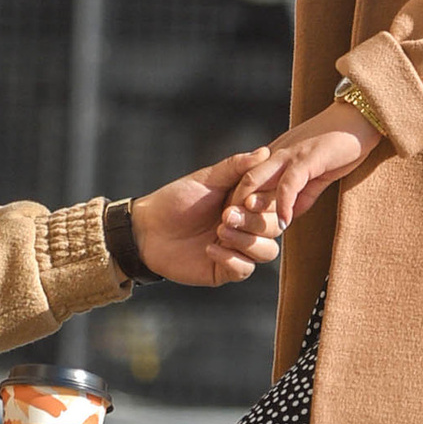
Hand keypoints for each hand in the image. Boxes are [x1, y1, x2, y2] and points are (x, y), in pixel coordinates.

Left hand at [133, 156, 281, 287]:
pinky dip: (232, 259)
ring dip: (247, 241)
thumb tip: (264, 153)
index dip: (266, 201)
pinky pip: (245, 270)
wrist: (147, 229)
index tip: (246, 198)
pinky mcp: (225, 270)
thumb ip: (236, 167)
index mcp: (246, 203)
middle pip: (275, 228)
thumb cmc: (176, 200)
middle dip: (254, 222)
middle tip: (226, 215)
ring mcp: (238, 249)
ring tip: (220, 231)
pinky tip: (210, 249)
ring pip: (267, 252)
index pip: (275, 203)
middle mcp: (247, 226)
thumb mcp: (206, 179)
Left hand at [227, 103, 380, 232]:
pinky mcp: (307, 157)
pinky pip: (288, 183)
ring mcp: (289, 154)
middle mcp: (275, 154)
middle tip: (232, 233)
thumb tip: (288, 218)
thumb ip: (299, 196)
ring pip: (257, 180)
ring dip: (251, 208)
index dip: (238, 205)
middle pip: (243, 182)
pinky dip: (283, 205)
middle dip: (235, 208)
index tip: (236, 228)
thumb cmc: (338, 146)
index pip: (246, 181)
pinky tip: (284, 224)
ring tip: (249, 231)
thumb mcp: (313, 176)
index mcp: (274, 156)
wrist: (360, 118)